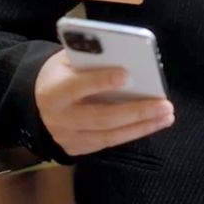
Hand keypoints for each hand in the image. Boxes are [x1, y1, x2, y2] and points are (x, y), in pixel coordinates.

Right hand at [33, 49, 174, 155]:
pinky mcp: (77, 148)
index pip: (76, 87)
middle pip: (100, 117)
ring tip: (166, 115)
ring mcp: (67, 137)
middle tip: (164, 104)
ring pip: (109, 135)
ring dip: (142, 126)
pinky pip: (108, 142)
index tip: (127, 74)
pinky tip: (152, 123)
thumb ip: (89, 58)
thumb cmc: (61, 73)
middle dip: (136, 111)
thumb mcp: (66, 59)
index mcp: (53, 91)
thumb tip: (123, 55)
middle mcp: (59, 119)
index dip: (100, 81)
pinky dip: (133, 133)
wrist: (36, 101)